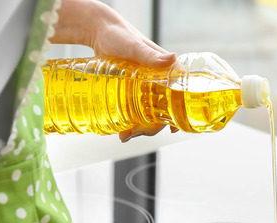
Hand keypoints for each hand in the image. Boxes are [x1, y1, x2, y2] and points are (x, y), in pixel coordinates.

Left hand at [52, 0, 177, 140]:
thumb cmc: (119, 35)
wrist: (97, 32)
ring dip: (139, 128)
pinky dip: (130, 122)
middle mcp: (158, 81)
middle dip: (151, 127)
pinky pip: (135, 110)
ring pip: (149, 113)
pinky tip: (121, 130)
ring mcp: (144, 88)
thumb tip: (174, 58)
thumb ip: (152, 56)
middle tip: (134, 134)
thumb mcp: (135, 47)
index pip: (179, 97)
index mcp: (166, 72)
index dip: (178, 115)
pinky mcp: (131, 90)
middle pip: (163, 111)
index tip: (173, 130)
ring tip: (124, 136)